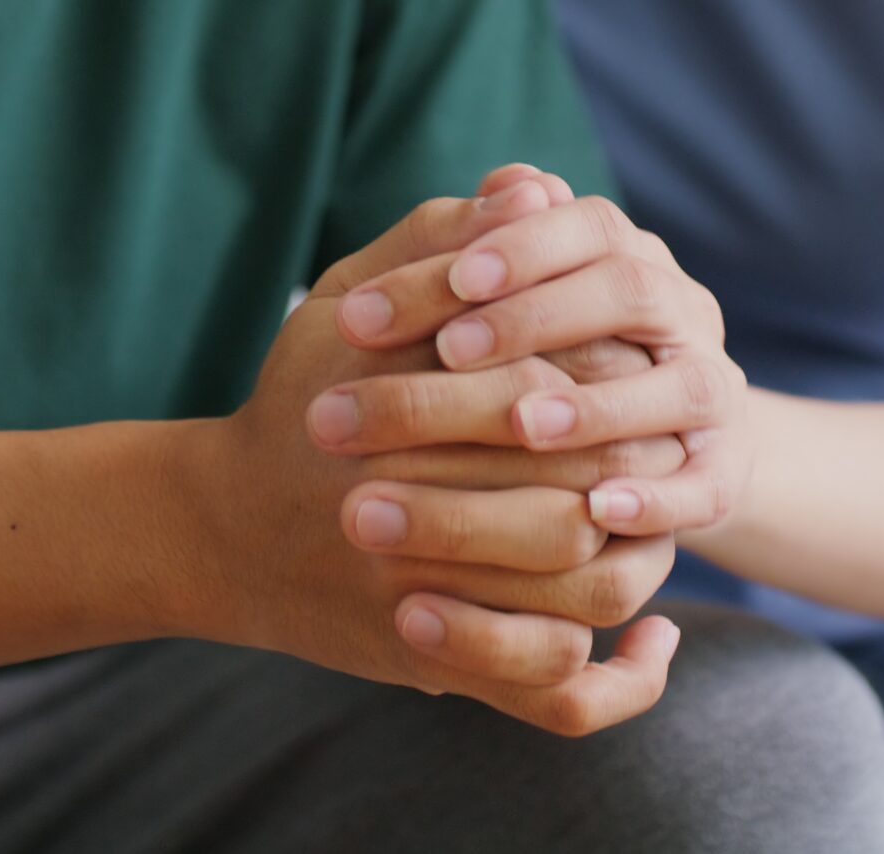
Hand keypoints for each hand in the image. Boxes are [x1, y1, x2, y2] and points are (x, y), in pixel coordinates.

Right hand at [190, 181, 683, 735]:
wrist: (220, 528)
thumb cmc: (299, 395)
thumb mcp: (349, 299)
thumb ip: (441, 240)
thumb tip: (535, 187)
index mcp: (415, 406)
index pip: (557, 385)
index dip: (612, 376)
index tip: (634, 361)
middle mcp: (424, 511)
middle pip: (590, 488)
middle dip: (639, 465)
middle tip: (663, 443)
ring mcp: (432, 601)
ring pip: (591, 592)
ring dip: (644, 560)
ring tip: (656, 525)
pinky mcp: (437, 673)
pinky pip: (554, 697)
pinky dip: (617, 677)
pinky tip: (651, 641)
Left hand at [326, 192, 755, 540]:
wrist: (656, 448)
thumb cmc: (552, 359)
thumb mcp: (519, 300)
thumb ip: (506, 246)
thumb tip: (506, 179)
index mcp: (631, 259)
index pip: (589, 226)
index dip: (525, 244)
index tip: (452, 276)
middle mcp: (683, 315)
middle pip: (631, 291)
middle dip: (538, 316)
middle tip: (450, 349)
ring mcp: (711, 395)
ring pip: (678, 386)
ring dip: (599, 406)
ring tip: (522, 425)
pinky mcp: (723, 474)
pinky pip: (704, 485)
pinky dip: (654, 498)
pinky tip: (595, 511)